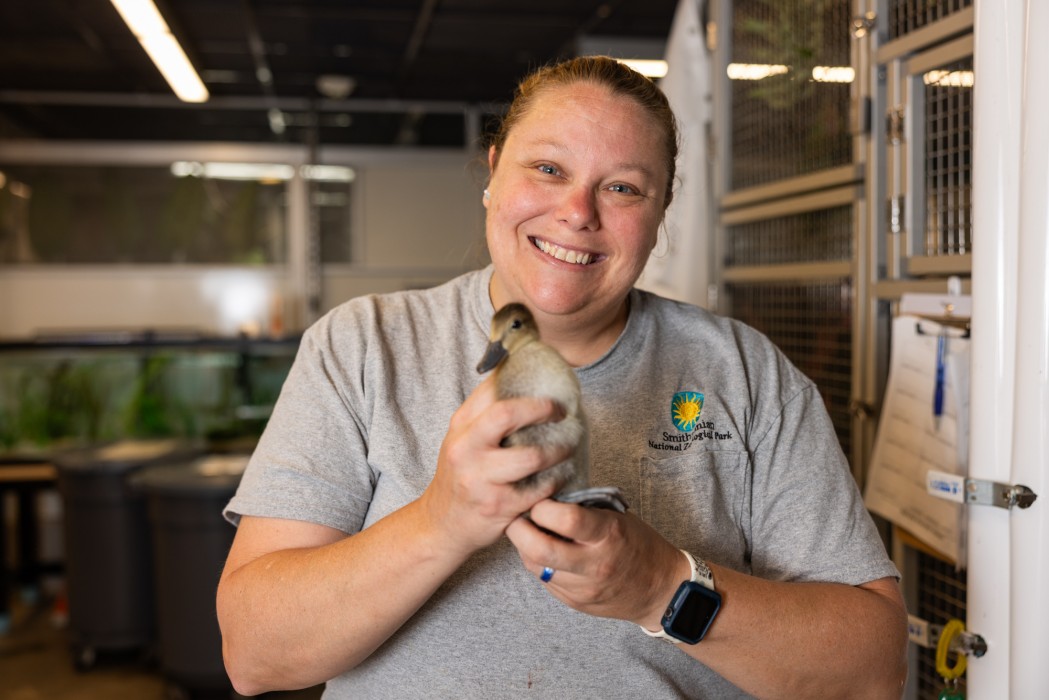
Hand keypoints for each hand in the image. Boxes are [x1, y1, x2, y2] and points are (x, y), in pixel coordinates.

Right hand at [419, 375, 572, 556]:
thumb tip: (518, 378)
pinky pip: (539, 488)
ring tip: (569, 446)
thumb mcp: (462, 440)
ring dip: (560, 450)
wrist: (440, 525)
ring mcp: (481, 478)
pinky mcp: (498, 506)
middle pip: (508, 414)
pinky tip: (562, 475)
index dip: (525, 382)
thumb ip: (485, 413)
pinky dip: (557, 480)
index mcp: (461, 427)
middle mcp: (466, 449)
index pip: (492, 389)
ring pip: (532, 456)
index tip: (549, 388)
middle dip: (543, 409)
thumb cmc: (459, 476)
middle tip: (563, 412)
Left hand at [505, 500, 686, 626]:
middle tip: (518, 517)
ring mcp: (583, 588)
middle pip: (539, 548)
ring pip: (534, 566)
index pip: (566, 519)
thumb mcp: (618, 518)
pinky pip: (543, 579)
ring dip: (524, 546)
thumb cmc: (639, 545)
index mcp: (608, 535)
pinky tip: (546, 552)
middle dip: (519, 529)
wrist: (661, 591)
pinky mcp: (574, 602)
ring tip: (531, 533)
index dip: (543, 506)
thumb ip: (584, 509)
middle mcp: (594, 564)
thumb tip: (548, 496)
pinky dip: (537, 563)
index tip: (540, 500)